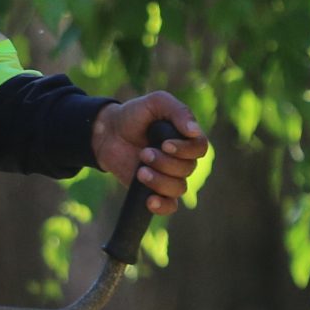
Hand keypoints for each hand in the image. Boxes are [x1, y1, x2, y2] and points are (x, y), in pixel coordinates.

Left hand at [92, 93, 207, 215]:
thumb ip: (178, 111)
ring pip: (178, 188)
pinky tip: (150, 201)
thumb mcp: (156, 102)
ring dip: (159, 181)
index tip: (165, 144)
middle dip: (164, 162)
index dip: (185, 149)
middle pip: (188, 168)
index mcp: (186, 137)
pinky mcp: (155, 191)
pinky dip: (163, 206)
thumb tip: (194, 131)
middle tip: (144, 153)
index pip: (200, 148)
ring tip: (140, 171)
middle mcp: (182, 158)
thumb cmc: (134, 115)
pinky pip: (170, 206)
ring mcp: (170, 176)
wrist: (108, 133)